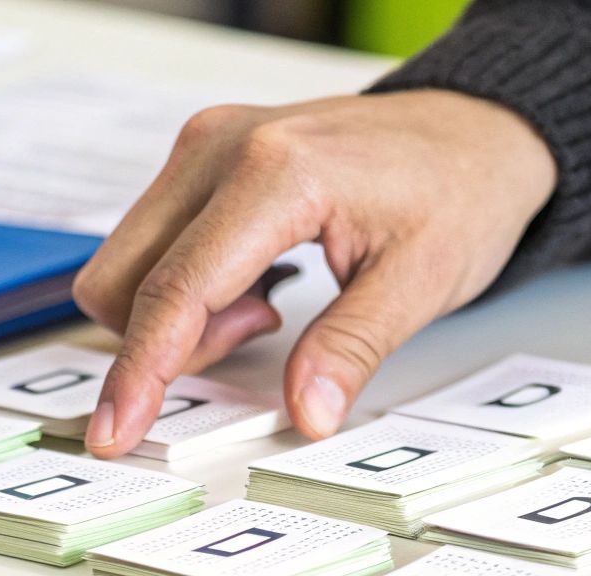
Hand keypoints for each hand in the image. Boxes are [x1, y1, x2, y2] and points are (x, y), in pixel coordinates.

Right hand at [72, 90, 557, 455]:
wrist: (472, 131)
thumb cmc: (457, 190)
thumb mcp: (421, 283)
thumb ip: (351, 349)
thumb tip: (305, 411)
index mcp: (275, 172)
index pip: (177, 290)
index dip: (141, 371)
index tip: (118, 429)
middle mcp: (220, 145)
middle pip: (124, 278)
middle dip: (172, 342)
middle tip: (268, 333)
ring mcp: (205, 144)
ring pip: (128, 263)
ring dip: (181, 315)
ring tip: (270, 307)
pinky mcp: (203, 155)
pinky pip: (154, 243)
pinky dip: (189, 288)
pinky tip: (259, 284)